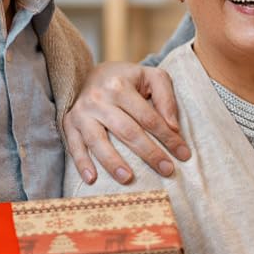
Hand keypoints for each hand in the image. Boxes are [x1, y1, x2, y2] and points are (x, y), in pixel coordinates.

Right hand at [63, 62, 190, 184]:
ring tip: (128, 179)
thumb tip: (173, 127)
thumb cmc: (129, 80)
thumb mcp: (152, 77)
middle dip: (149, 153)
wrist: (95, 74)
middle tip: (167, 170)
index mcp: (120, 86)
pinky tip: (91, 179)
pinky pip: (74, 145)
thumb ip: (166, 98)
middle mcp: (98, 98)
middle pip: (127, 131)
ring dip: (113, 162)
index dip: (168, 137)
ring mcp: (82, 112)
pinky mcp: (70, 123)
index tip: (184, 155)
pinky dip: (81, 163)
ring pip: (98, 141)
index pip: (149, 118)